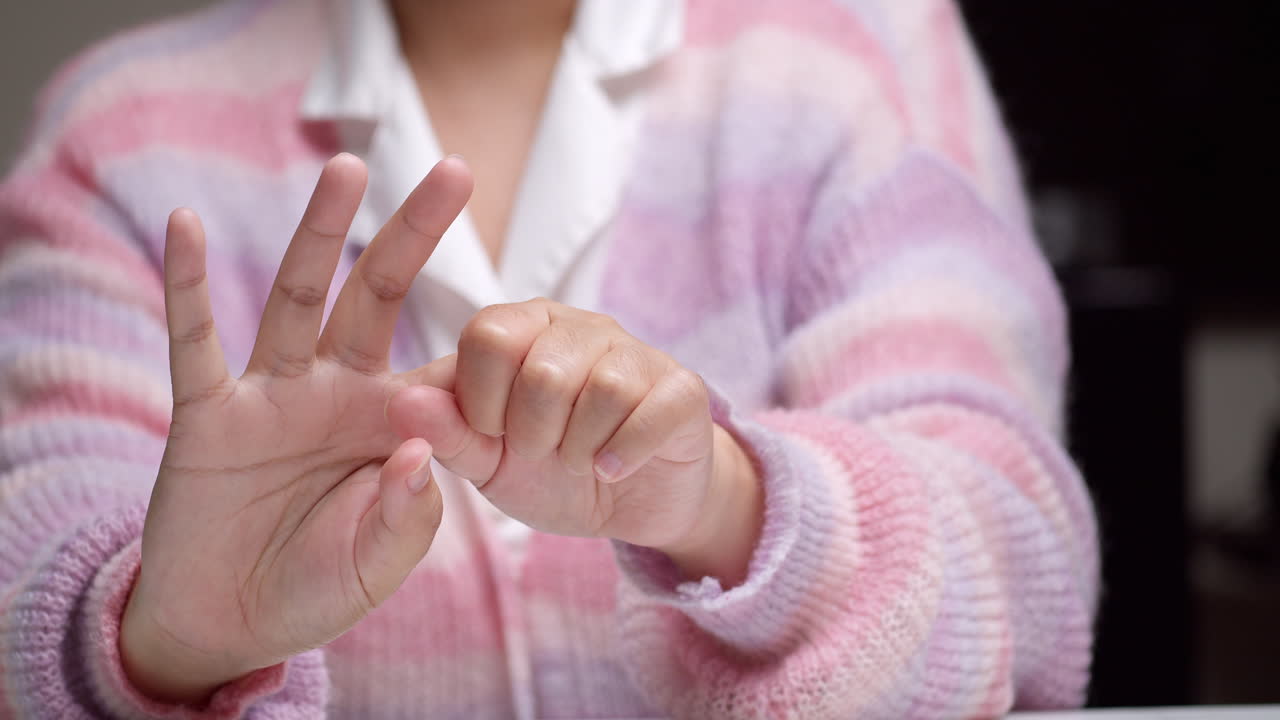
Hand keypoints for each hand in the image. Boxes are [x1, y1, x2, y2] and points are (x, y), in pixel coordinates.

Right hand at [120, 154, 471, 703]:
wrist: (230, 623)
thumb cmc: (317, 587)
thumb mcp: (378, 563)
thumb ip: (406, 514)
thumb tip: (419, 450)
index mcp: (390, 423)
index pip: (441, 364)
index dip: (481, 335)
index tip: (530, 294)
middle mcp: (335, 391)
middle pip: (377, 295)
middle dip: (415, 234)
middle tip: (457, 169)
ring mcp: (272, 394)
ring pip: (300, 296)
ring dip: (321, 230)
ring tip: (348, 167)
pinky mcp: (210, 414)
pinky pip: (197, 342)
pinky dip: (189, 286)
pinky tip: (187, 225)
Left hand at [386, 299, 762, 584]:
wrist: (630, 504)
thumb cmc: (550, 470)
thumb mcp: (487, 462)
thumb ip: (446, 432)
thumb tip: (399, 402)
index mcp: (523, 326)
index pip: (488, 336)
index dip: (482, 401)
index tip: (493, 434)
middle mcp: (581, 325)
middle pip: (544, 369)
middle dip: (534, 434)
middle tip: (543, 453)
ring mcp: (637, 352)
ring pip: (602, 389)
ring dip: (580, 448)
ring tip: (580, 460)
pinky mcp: (684, 388)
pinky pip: (648, 412)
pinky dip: (622, 454)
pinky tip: (613, 468)